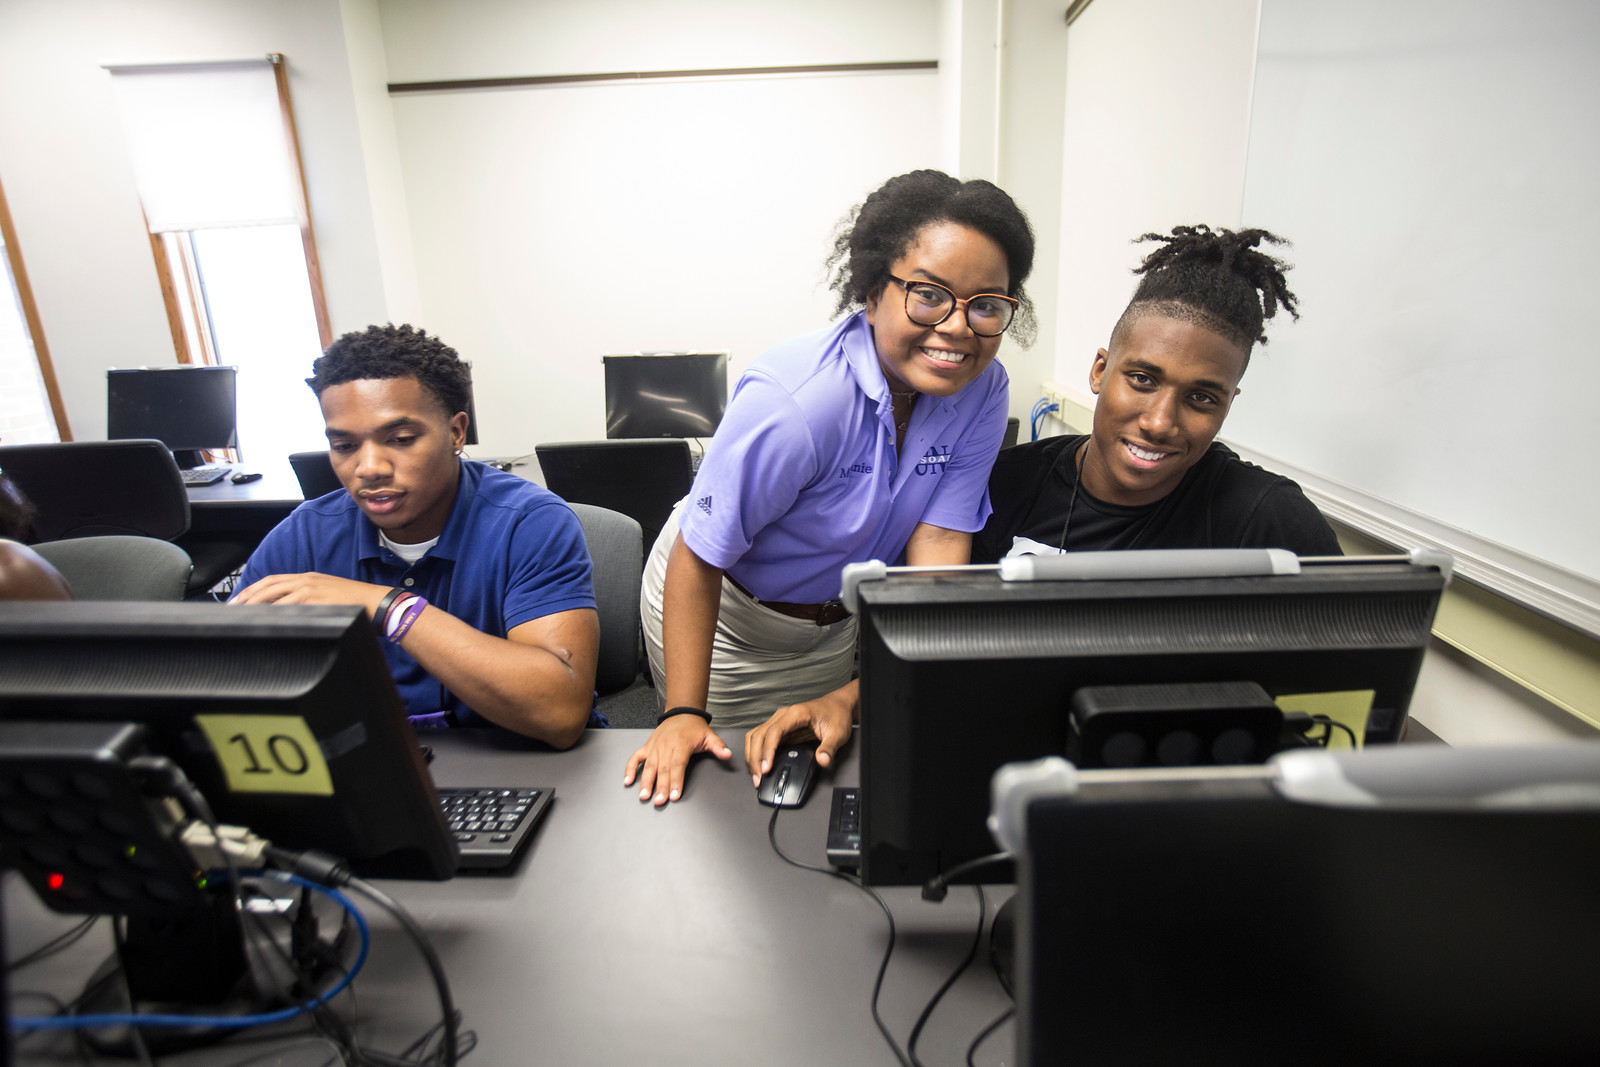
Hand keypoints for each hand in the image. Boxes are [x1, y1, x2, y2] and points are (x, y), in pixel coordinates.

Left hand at [231, 573, 388, 617]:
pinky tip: (265, 619)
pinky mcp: (317, 598)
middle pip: (268, 585)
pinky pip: (289, 605)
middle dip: (247, 597)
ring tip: (243, 616)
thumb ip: (310, 601)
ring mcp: (311, 589)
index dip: (252, 590)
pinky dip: (274, 611)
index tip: (239, 600)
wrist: (378, 603)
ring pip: (275, 594)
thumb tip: (291, 614)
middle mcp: (307, 580)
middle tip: (232, 609)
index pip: (273, 581)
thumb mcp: (329, 596)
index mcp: (309, 578)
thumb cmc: (357, 604)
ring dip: (256, 605)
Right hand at [623, 713, 731, 806]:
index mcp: (680, 744)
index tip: (674, 795)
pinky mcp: (647, 747)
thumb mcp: (709, 735)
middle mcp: (665, 746)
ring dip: (645, 782)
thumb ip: (718, 746)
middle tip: (659, 802)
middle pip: (662, 769)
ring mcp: (654, 747)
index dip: (676, 781)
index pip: (677, 765)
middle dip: (660, 787)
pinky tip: (628, 782)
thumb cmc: (694, 728)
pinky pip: (635, 758)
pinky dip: (630, 769)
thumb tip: (728, 754)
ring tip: (644, 796)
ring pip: (649, 767)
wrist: (681, 713)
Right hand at [744, 684, 855, 786]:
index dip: (767, 751)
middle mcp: (783, 716)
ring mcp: (779, 721)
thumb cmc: (836, 714)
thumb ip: (829, 748)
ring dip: (752, 756)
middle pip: (759, 735)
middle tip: (758, 778)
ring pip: (756, 736)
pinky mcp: (780, 729)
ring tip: (756, 775)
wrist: (838, 705)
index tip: (766, 768)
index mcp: (795, 714)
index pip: (773, 732)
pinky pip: (762, 739)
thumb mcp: (838, 733)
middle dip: (755, 758)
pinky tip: (760, 765)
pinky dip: (757, 753)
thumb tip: (822, 761)